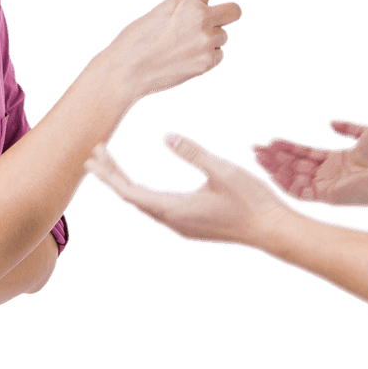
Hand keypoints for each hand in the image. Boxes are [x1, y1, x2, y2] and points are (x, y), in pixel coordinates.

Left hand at [84, 133, 291, 248]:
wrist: (273, 231)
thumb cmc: (251, 200)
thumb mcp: (223, 171)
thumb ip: (194, 153)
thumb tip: (166, 137)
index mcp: (174, 209)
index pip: (130, 191)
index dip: (109, 173)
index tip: (94, 154)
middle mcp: (173, 222)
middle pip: (132, 198)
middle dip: (113, 176)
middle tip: (95, 154)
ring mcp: (182, 227)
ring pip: (144, 205)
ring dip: (127, 185)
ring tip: (113, 168)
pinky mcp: (192, 226)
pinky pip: (157, 209)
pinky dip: (143, 193)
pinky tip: (144, 186)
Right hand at [100, 0, 277, 102]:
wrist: (125, 71)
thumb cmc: (140, 38)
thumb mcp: (163, 11)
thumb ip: (191, 7)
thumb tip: (216, 18)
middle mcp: (200, 16)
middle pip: (235, 11)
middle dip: (226, 16)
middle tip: (204, 24)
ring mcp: (206, 40)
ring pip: (224, 35)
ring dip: (210, 39)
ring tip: (182, 47)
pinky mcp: (208, 62)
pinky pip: (219, 55)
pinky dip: (206, 58)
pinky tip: (185, 60)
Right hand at [249, 118, 367, 213]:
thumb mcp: (366, 132)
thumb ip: (347, 127)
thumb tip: (330, 122)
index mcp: (336, 159)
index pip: (305, 153)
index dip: (287, 147)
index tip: (269, 140)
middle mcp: (328, 174)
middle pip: (295, 165)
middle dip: (274, 157)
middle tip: (255, 149)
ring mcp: (327, 186)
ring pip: (294, 178)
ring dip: (275, 168)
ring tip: (258, 157)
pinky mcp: (328, 197)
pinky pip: (301, 193)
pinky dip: (286, 185)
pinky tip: (272, 174)